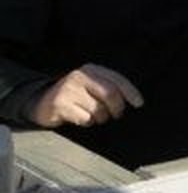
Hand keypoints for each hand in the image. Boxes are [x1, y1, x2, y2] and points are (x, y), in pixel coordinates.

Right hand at [27, 63, 144, 126]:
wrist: (42, 103)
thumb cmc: (75, 96)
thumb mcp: (92, 86)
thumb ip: (109, 88)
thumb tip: (133, 100)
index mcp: (91, 70)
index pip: (117, 79)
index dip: (131, 92)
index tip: (139, 104)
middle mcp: (80, 76)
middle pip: (111, 94)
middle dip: (118, 108)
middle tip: (116, 115)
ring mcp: (69, 89)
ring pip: (99, 109)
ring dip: (101, 118)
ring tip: (94, 116)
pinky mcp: (60, 104)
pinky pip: (85, 118)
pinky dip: (87, 122)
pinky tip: (80, 118)